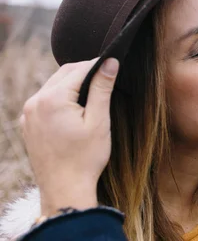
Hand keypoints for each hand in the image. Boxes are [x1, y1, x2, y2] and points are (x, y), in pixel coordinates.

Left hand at [20, 58, 118, 215]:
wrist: (64, 189)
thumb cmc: (85, 158)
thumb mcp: (99, 121)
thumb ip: (102, 88)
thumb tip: (110, 61)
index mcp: (52, 99)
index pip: (79, 69)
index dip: (98, 64)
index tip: (115, 64)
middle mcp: (35, 102)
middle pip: (64, 73)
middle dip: (85, 72)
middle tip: (107, 78)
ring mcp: (28, 114)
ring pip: (53, 85)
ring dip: (73, 84)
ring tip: (94, 93)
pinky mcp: (27, 124)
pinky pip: (45, 100)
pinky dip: (61, 97)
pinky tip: (76, 108)